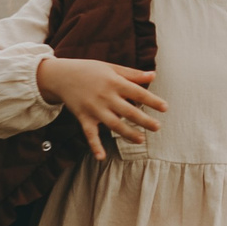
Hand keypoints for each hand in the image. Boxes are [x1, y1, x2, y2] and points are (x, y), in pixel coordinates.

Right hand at [35, 57, 164, 160]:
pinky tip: (101, 157)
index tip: (165, 108)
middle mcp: (105, 96)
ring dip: (128, 133)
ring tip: (141, 140)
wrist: (61, 75)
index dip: (152, 101)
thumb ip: (132, 74)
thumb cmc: (90, 70)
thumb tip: (153, 75)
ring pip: (113, 124)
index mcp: (114, 82)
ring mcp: (94, 108)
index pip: (137, 93)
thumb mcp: (111, 68)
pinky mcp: (83, 117)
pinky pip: (89, 134)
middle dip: (144, 121)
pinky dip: (94, 146)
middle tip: (157, 127)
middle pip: (128, 111)